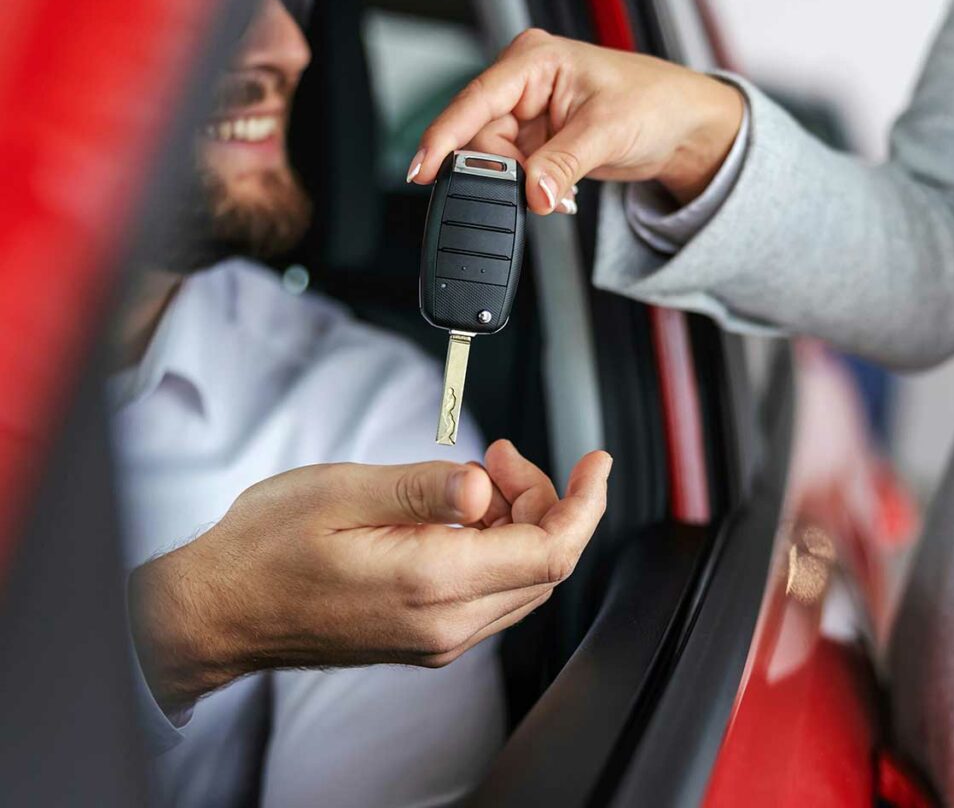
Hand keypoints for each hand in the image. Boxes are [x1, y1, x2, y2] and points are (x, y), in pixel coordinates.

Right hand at [128, 442, 609, 713]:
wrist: (218, 611)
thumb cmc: (265, 550)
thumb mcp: (342, 491)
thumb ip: (423, 489)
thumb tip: (485, 486)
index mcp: (430, 583)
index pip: (550, 552)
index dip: (585, 502)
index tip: (596, 462)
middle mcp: (443, 624)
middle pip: (544, 563)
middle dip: (544, 498)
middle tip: (499, 456)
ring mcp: (434, 636)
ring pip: (521, 577)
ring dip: (518, 519)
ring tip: (477, 475)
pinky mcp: (422, 635)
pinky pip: (488, 590)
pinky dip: (494, 543)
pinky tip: (460, 511)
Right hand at [407, 29, 744, 211]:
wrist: (683, 128)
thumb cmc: (656, 102)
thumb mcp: (607, 131)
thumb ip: (562, 164)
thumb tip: (531, 193)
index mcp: (534, 60)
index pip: (474, 100)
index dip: (444, 137)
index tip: (422, 170)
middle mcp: (524, 84)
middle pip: (480, 138)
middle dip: (501, 173)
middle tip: (535, 190)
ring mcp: (529, 114)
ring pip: (495, 160)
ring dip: (520, 185)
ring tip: (559, 190)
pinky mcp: (537, 141)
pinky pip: (514, 171)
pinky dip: (532, 188)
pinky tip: (556, 191)